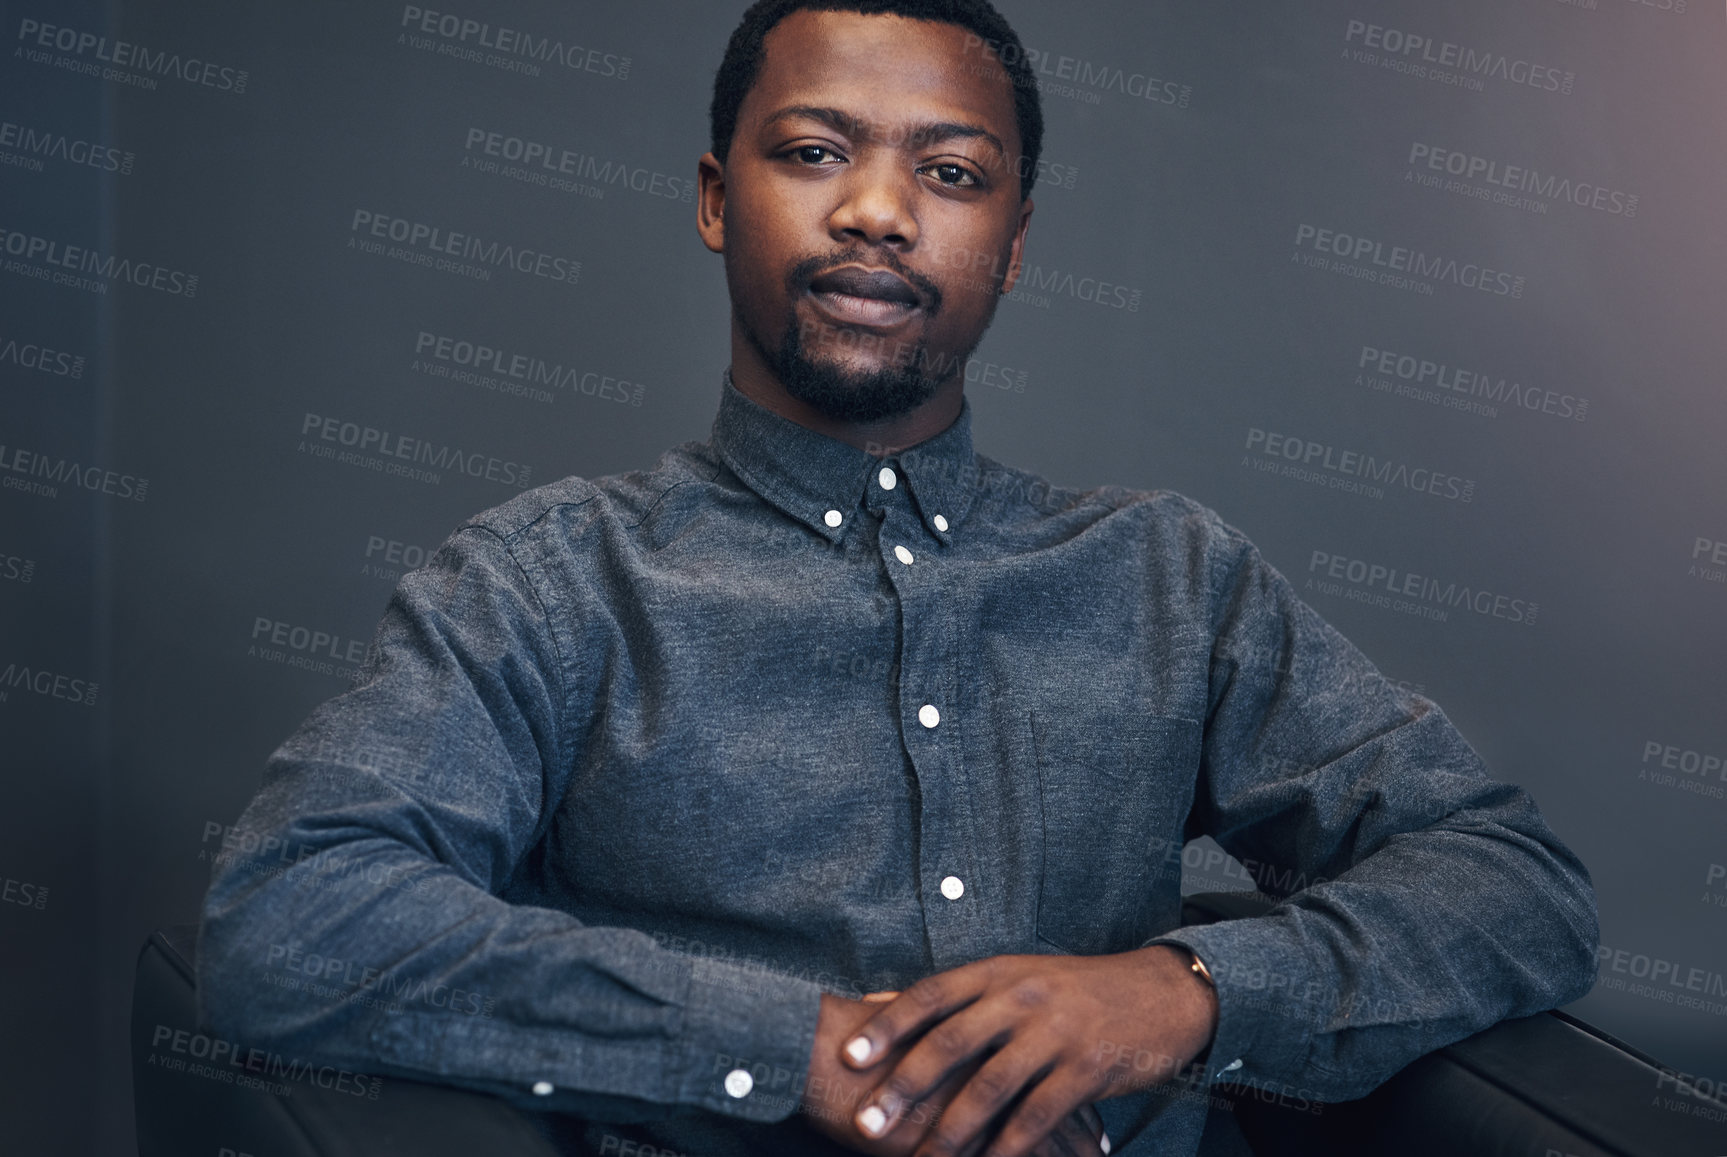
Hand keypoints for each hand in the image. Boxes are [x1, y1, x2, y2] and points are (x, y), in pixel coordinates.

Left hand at [837, 946, 1218, 1156]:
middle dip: (904, 1087)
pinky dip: (1009, 1147)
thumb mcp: (1016, 975)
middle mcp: (1021, 997)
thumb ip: (956, 993)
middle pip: (951, 1042)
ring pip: (991, 1086)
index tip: (847, 1057)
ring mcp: (1055, 1033)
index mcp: (998, 972)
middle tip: (867, 1123)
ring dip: (950, 1130)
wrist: (1160, 992)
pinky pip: (1038, 1115)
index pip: (931, 995)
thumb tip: (880, 1002)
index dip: (887, 1025)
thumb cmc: (1076, 989)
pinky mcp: (1086, 1069)